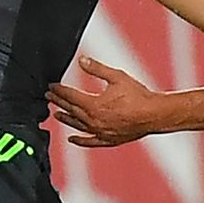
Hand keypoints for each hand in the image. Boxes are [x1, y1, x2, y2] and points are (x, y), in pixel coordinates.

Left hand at [47, 56, 164, 146]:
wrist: (154, 115)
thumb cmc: (139, 96)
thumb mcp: (117, 77)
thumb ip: (97, 69)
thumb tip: (82, 61)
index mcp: (94, 105)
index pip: (70, 96)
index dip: (59, 90)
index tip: (51, 86)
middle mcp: (93, 120)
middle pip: (71, 110)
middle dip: (59, 102)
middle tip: (49, 96)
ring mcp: (100, 132)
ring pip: (77, 125)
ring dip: (66, 119)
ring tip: (56, 114)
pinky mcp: (108, 139)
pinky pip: (89, 141)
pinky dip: (79, 140)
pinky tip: (72, 139)